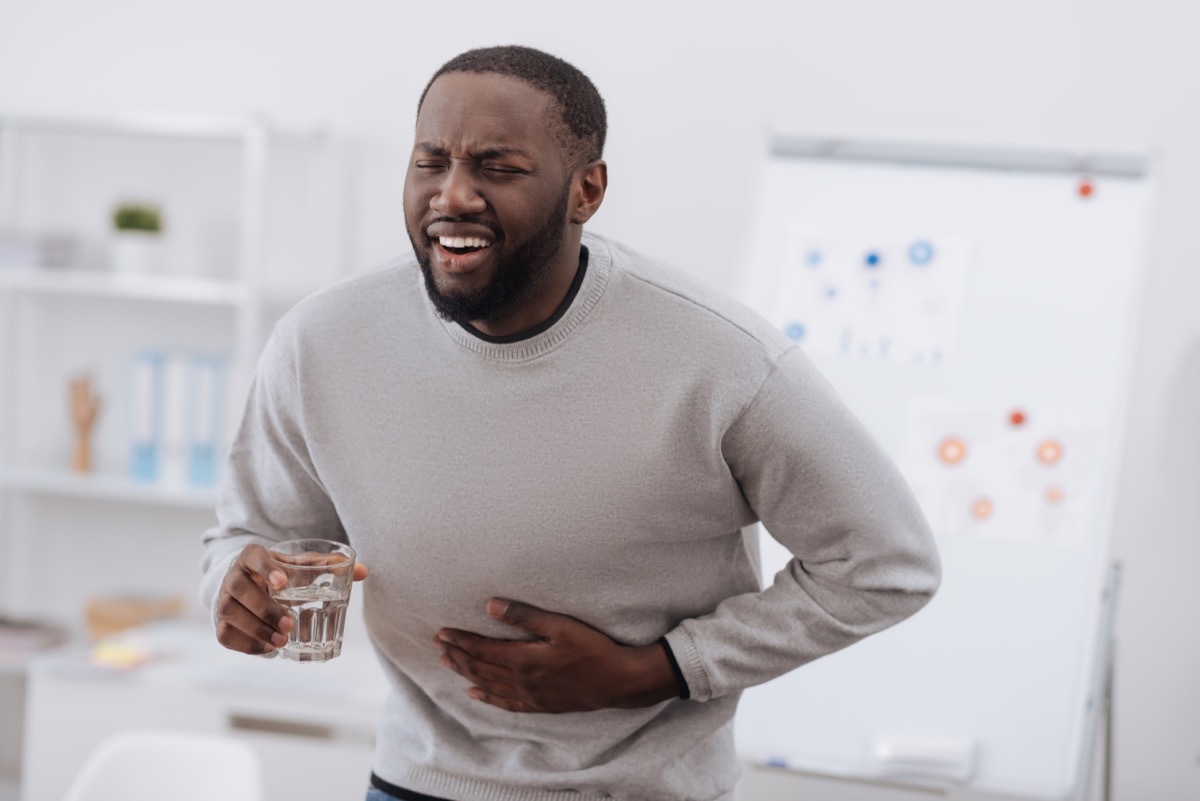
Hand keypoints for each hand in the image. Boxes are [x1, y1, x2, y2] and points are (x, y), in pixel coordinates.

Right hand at [214, 543, 367, 654]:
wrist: (250, 585)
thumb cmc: (280, 574)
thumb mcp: (300, 566)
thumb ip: (328, 566)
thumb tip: (364, 571)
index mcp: (252, 557)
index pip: (252, 556)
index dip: (265, 568)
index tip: (283, 583)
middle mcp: (233, 576)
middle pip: (239, 588)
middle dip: (263, 608)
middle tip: (289, 624)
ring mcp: (222, 599)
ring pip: (229, 613)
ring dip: (256, 629)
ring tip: (282, 641)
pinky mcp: (221, 622)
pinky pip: (225, 635)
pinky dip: (247, 645)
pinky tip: (269, 649)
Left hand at [434, 599, 679, 712]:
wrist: (618, 681)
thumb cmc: (592, 649)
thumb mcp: (559, 625)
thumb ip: (524, 616)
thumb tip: (490, 606)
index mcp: (523, 659)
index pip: (482, 649)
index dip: (460, 640)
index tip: (442, 631)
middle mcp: (521, 681)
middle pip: (480, 667)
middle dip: (457, 655)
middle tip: (437, 645)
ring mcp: (530, 696)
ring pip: (488, 685)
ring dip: (465, 673)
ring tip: (447, 663)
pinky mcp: (540, 705)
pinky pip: (505, 704)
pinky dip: (487, 698)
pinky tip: (475, 694)